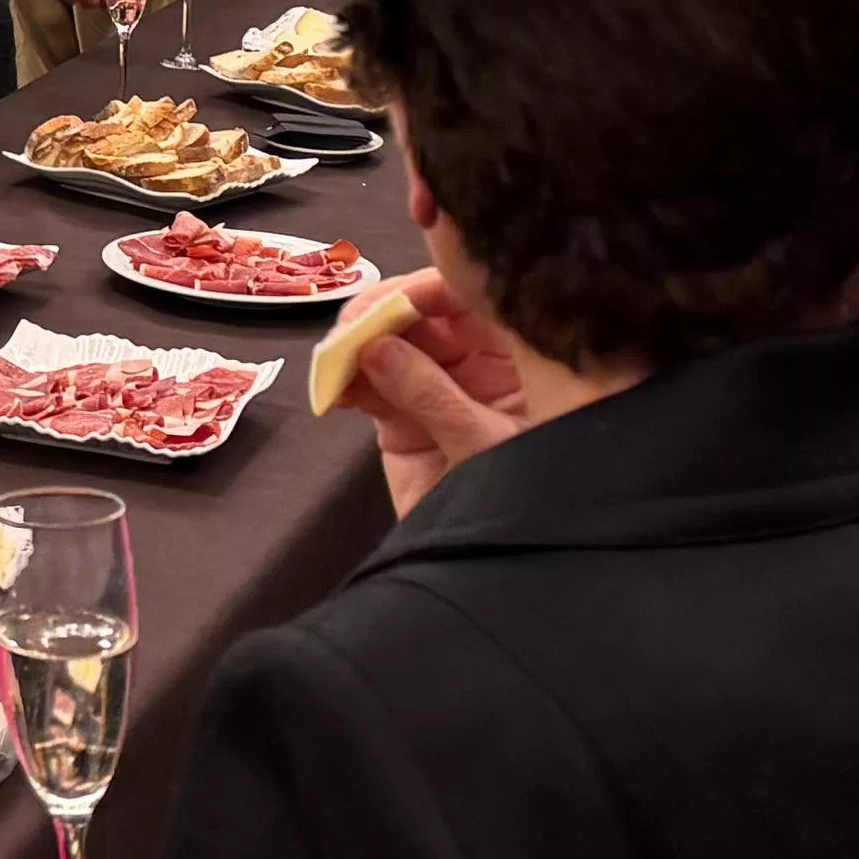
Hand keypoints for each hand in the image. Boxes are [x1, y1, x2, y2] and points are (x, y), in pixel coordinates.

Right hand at [335, 264, 530, 516]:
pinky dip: (344, 381)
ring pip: (388, 343)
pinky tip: (333, 386)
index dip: (429, 290)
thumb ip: (434, 396)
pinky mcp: (400, 419)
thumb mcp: (487, 443)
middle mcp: (475, 361)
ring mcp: (434, 387)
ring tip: (335, 355)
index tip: (394, 302)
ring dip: (355, 344)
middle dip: (382, 313)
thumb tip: (375, 346)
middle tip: (352, 326)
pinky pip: (367, 385)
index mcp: (516, 354)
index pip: (470, 298)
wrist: (502, 568)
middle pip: (422, 313)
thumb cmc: (526, 500)